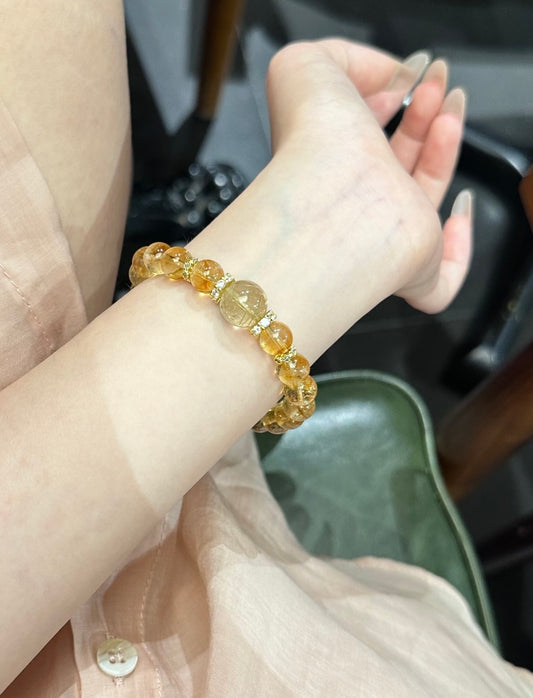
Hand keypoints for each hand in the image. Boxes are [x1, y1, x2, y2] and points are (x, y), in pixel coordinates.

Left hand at [266, 39, 470, 313]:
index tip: (404, 75)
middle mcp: (354, 203)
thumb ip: (345, 60)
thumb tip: (391, 77)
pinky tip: (460, 210)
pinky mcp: (416, 272)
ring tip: (450, 106)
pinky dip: (458, 249)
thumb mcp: (309, 66)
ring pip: (422, 202)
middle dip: (421, 115)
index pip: (359, 134)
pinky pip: (440, 282)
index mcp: (326, 163)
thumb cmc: (314, 140)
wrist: (336, 196)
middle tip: (434, 83)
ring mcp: (385, 240)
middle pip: (396, 161)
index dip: (386, 99)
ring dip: (444, 148)